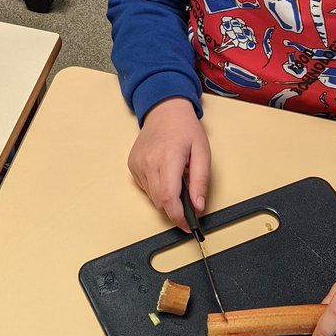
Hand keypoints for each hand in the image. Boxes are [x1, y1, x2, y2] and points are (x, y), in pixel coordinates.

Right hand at [127, 97, 210, 228]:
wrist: (164, 110)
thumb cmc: (185, 129)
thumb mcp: (202, 153)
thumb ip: (200, 181)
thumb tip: (198, 206)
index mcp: (168, 158)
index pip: (168, 198)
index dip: (178, 216)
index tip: (188, 226)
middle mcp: (148, 162)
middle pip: (160, 201)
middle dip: (175, 207)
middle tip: (189, 197)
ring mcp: (137, 164)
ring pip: (152, 197)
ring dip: (166, 196)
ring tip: (176, 177)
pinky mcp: (132, 165)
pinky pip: (145, 187)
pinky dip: (156, 187)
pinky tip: (164, 172)